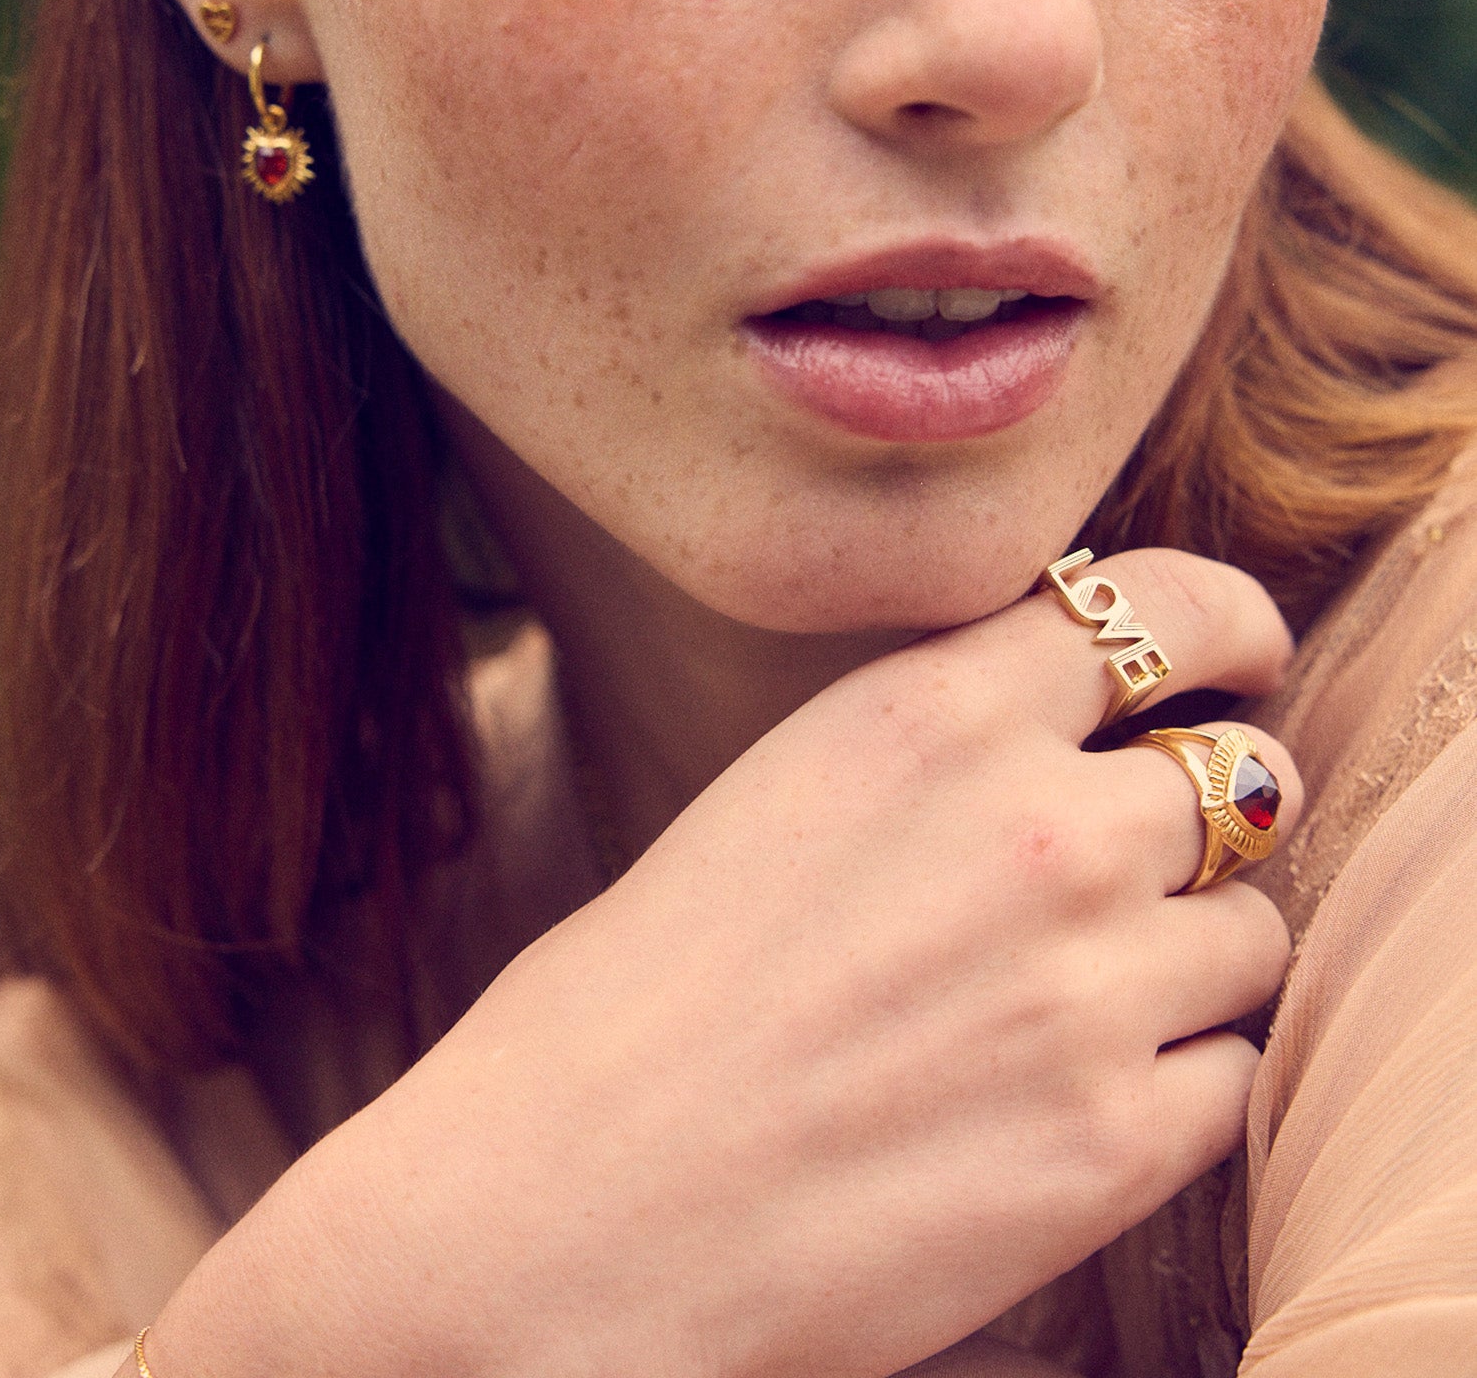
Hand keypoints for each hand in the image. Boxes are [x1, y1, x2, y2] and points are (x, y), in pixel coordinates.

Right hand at [146, 550, 1298, 1377]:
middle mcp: (1040, 832)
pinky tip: (1075, 1095)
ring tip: (1084, 997)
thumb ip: (941, 754)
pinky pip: (1231, 1074)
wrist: (572, 1214)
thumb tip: (1048, 744)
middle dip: (1206, 809)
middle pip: (1238, 775)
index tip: (1239, 658)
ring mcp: (1090, 991)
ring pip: (1251, 931)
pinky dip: (1179, 1078)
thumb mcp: (782, 795)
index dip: (1230, 628)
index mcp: (935, 717)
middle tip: (1152, 853)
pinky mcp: (1114, 1146)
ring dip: (1191, 953)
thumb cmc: (634, 1005)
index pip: (1171, 610)